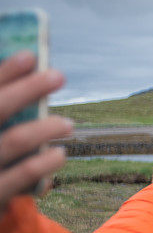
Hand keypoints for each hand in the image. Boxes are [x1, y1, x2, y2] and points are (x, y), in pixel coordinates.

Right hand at [0, 51, 72, 212]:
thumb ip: (9, 107)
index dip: (5, 72)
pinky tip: (59, 154)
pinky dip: (44, 163)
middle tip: (58, 76)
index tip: (31, 56)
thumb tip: (33, 69)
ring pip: (15, 140)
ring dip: (45, 128)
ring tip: (68, 124)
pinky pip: (22, 176)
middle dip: (28, 90)